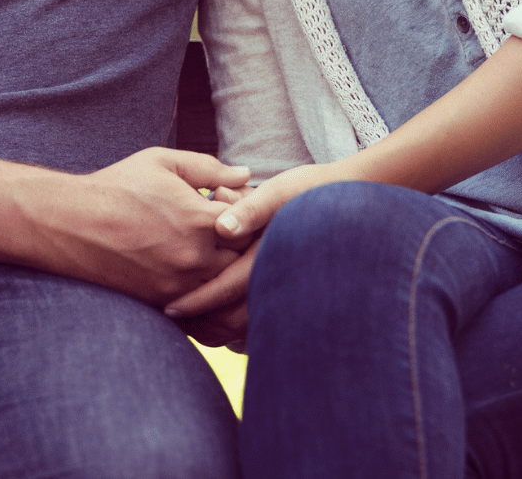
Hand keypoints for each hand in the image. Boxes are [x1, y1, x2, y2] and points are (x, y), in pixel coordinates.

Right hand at [39, 148, 251, 305]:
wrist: (70, 223)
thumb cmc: (117, 186)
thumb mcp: (163, 163)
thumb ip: (209, 169)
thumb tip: (245, 174)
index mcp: (200, 219)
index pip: (252, 225)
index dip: (251, 217)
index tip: (237, 210)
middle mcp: (194, 256)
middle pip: (245, 261)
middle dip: (243, 248)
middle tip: (232, 235)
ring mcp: (178, 284)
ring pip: (225, 289)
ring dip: (227, 275)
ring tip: (218, 256)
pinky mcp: (161, 302)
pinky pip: (201, 309)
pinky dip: (207, 298)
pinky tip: (200, 279)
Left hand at [162, 164, 345, 347]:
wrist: (352, 205)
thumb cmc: (310, 190)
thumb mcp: (279, 191)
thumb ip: (250, 208)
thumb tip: (222, 227)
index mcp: (270, 257)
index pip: (226, 289)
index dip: (195, 302)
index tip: (169, 309)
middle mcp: (280, 281)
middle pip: (232, 321)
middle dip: (201, 326)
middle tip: (172, 322)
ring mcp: (288, 293)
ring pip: (244, 329)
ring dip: (215, 331)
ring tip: (189, 325)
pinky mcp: (291, 297)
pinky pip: (258, 326)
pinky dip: (233, 330)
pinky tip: (213, 324)